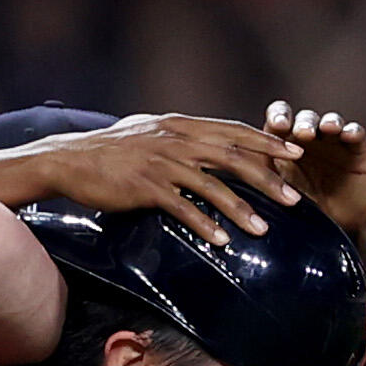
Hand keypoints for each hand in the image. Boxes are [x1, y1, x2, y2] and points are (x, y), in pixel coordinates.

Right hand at [0, 114, 306, 246]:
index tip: (295, 154)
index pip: (233, 131)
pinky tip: (221, 240)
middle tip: (294, 197)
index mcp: (180, 125)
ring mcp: (161, 161)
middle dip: (267, 177)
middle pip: (232, 157)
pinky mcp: (145, 186)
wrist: (69, 158)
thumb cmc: (111, 151)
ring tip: (263, 230)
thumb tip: (210, 146)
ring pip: (212, 185)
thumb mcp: (150, 133)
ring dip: (240, 208)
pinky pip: (182, 206)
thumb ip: (181, 138)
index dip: (266, 143)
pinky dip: (204, 223)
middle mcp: (175, 138)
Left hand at [265, 102, 365, 260]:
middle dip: (302, 123)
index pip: (279, 119)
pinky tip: (348, 134)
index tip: (278, 126)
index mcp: (285, 143)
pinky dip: (351, 131)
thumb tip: (231, 171)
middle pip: (304, 118)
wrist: (332, 231)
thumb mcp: (277, 194)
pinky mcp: (358, 149)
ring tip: (327, 129)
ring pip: (330, 121)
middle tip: (301, 132)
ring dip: (328, 122)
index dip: (280, 118)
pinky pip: (355, 133)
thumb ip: (258, 178)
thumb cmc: (299, 210)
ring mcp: (335, 141)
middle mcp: (310, 137)